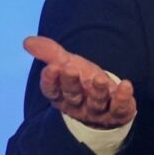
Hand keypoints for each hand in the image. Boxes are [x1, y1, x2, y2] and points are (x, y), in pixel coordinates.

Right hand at [23, 36, 137, 128]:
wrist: (107, 103)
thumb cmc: (83, 82)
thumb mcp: (68, 65)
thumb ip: (51, 53)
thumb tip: (27, 41)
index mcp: (63, 96)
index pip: (53, 91)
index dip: (51, 81)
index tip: (51, 67)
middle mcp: (79, 106)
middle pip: (72, 96)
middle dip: (71, 84)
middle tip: (70, 69)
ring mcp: (98, 111)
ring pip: (96, 103)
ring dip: (97, 91)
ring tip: (99, 78)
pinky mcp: (118, 113)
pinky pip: (120, 108)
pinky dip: (122, 98)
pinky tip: (126, 85)